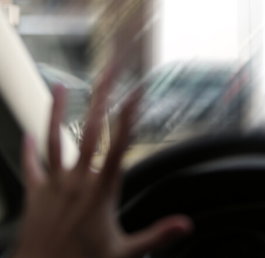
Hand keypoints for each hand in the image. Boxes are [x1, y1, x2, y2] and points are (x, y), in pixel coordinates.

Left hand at [13, 65, 191, 257]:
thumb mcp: (125, 252)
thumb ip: (157, 235)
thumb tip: (185, 224)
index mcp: (101, 191)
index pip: (119, 146)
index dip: (128, 118)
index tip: (135, 94)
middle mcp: (76, 181)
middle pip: (90, 132)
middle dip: (100, 100)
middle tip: (106, 75)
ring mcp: (53, 185)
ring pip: (55, 139)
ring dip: (57, 112)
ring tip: (60, 88)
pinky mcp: (34, 194)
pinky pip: (31, 165)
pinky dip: (28, 148)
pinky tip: (28, 132)